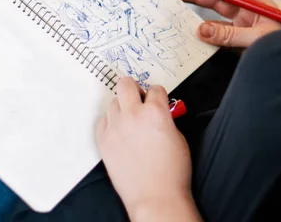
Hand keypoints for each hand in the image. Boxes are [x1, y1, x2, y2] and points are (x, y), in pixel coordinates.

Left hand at [96, 78, 198, 220]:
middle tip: (138, 99)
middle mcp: (133, 115)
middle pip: (126, 84)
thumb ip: (166, 120)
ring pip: (113, 102)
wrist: (155, 196)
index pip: (154, 88)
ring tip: (129, 120)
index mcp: (156, 112)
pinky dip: (110, 123)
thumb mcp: (178, 137)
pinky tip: (119, 132)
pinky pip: (102, 121)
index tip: (158, 101)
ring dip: (122, 107)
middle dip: (134, 89)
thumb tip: (159, 115)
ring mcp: (115, 127)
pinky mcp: (103, 140)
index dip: (158, 95)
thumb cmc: (172, 172)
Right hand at [172, 0, 280, 47]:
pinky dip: (204, 30)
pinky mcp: (236, 38)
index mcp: (257, 2)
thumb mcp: (258, 39)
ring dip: (197, 8)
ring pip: (215, 12)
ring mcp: (241, 24)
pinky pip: (217, 31)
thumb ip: (230, 35)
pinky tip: (192, 29)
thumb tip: (203, 30)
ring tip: (177, 5)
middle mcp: (247, 11)